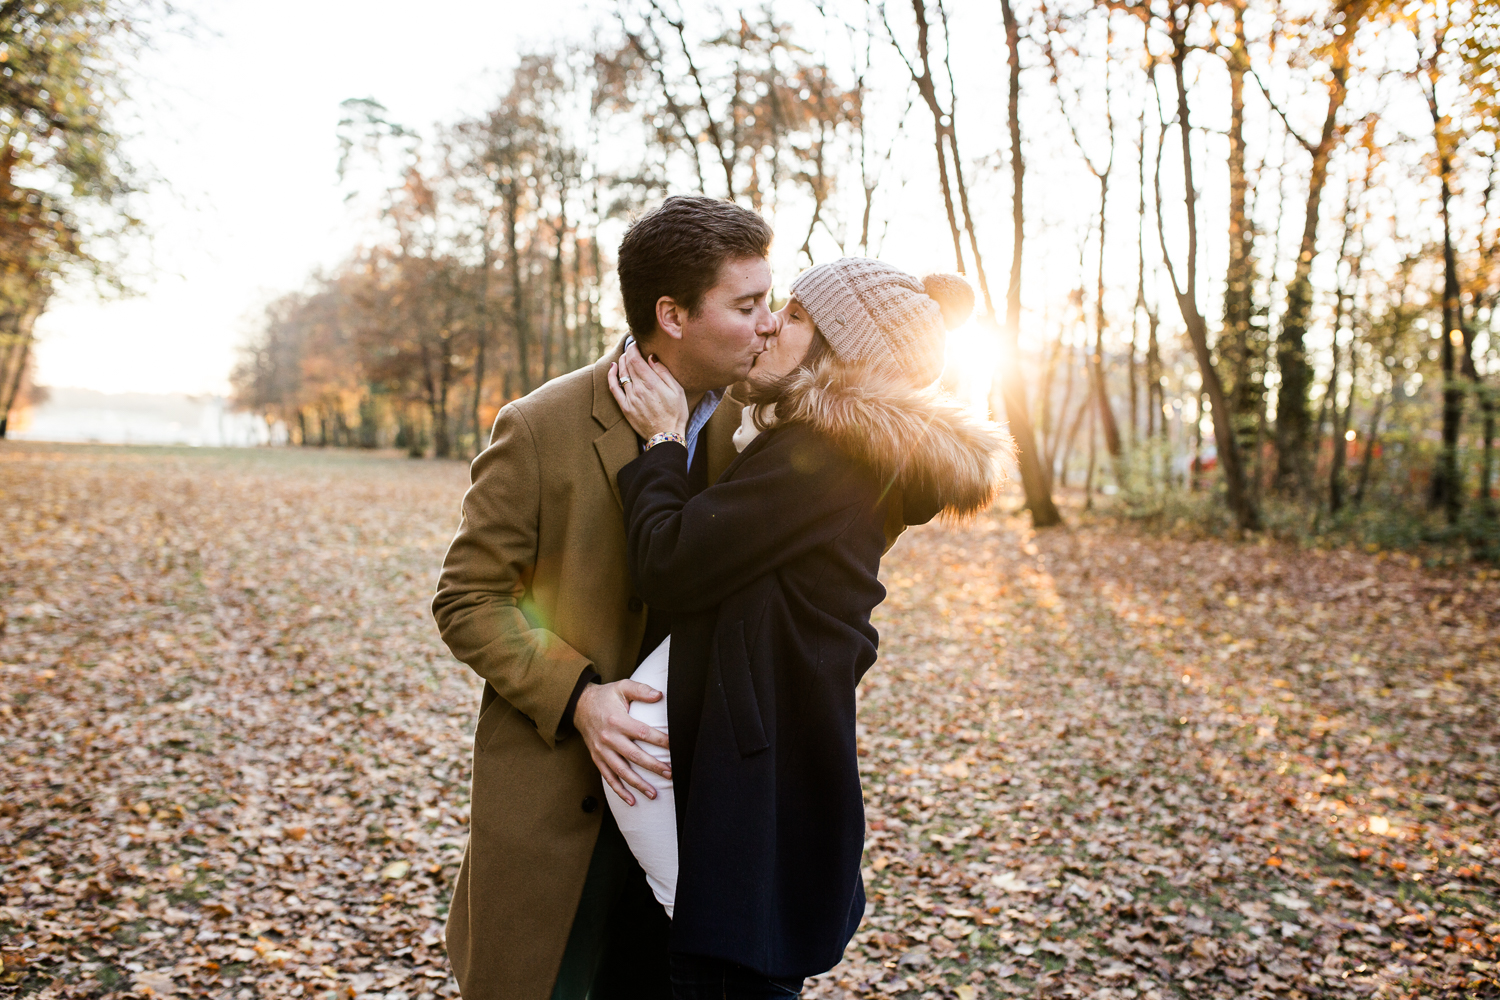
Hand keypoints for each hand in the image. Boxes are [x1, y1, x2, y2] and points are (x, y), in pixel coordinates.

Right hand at [573, 679, 669, 806]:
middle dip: (654, 767)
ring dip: (638, 784)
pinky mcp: (597, 758)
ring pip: (622, 771)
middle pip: (635, 756)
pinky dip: (620, 790)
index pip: (643, 733)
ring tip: (654, 794)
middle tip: (670, 774)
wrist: (579, 704)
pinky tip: (632, 801)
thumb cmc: (605, 696)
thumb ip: (641, 690)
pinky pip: (608, 777)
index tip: (675, 747)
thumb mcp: (622, 687)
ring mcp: (602, 751)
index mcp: (618, 721)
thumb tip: (660, 695)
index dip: (661, 741)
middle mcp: (609, 738)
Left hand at [608, 344, 688, 440]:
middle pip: (627, 364)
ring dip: (621, 362)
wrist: (666, 436)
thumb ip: (663, 372)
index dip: (633, 348)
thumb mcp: (677, 390)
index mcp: (651, 382)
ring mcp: (630, 398)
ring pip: (621, 373)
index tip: (635, 343)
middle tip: (631, 348)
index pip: (635, 358)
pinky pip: (614, 388)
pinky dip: (611, 376)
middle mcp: (638, 388)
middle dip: (628, 353)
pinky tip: (612, 368)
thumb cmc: (676, 413)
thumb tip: (651, 357)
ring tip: (625, 357)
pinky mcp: (625, 407)